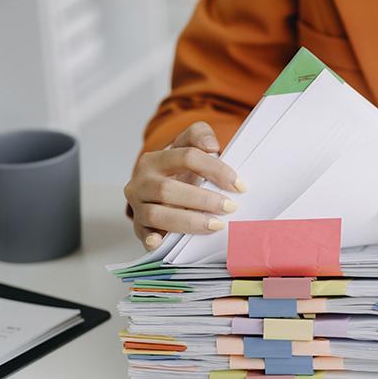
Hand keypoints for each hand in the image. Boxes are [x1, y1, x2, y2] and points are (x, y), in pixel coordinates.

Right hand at [124, 122, 246, 249]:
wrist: (158, 193)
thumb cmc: (178, 173)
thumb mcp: (187, 149)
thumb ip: (199, 136)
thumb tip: (211, 145)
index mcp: (155, 160)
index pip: (187, 157)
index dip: (215, 169)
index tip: (239, 185)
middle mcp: (142, 182)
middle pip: (168, 189)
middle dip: (203, 200)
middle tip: (230, 207)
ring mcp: (138, 206)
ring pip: (157, 215)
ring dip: (189, 221)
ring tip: (216, 225)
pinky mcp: (140, 228)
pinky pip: (143, 235)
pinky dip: (151, 239)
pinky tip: (162, 242)